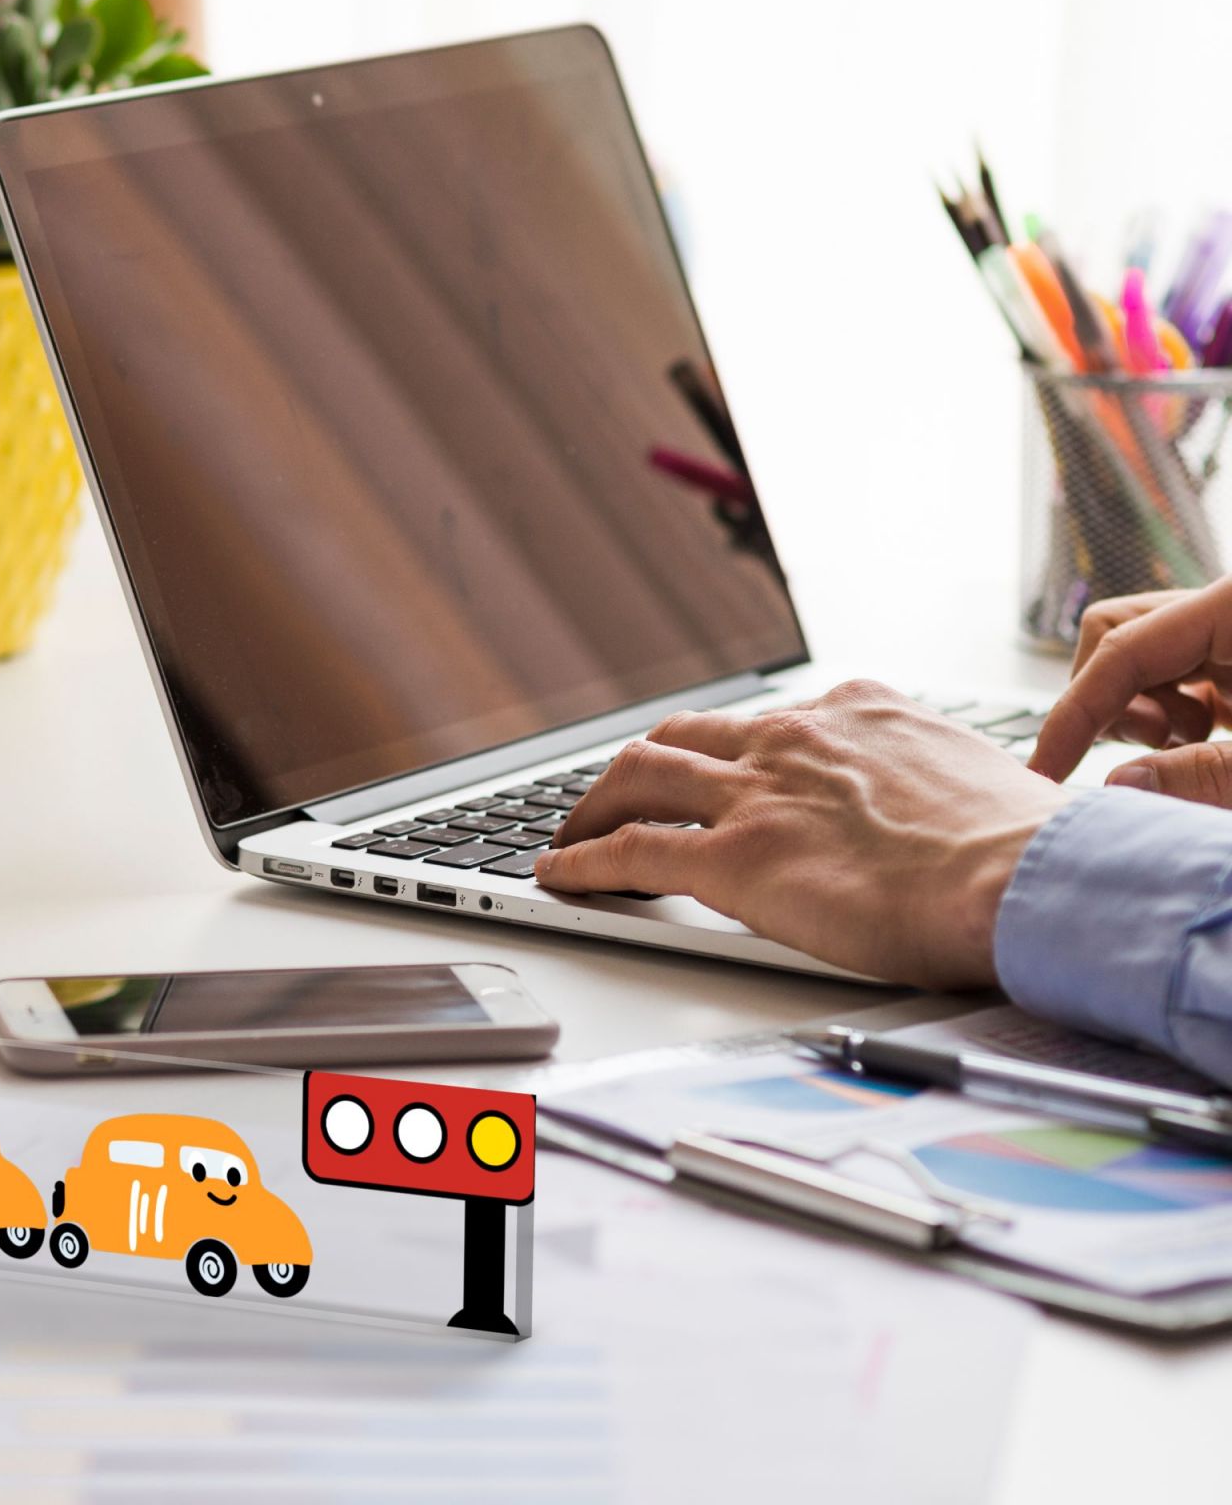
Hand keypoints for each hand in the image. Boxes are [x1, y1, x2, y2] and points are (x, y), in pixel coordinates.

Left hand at [531, 681, 1075, 986]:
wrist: (1031, 879)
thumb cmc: (1027, 848)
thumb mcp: (979, 783)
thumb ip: (934, 785)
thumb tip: (948, 818)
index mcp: (858, 713)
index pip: (767, 722)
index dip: (729, 751)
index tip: (718, 770)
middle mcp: (796, 739)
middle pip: (685, 736)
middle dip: (643, 764)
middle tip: (623, 794)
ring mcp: (758, 794)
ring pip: (640, 775)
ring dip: (596, 803)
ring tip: (575, 830)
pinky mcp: (735, 859)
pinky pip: (632, 851)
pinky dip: (585, 860)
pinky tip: (562, 873)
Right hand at [1029, 579, 1231, 802]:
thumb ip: (1208, 776)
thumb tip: (1118, 782)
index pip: (1123, 647)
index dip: (1075, 711)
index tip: (1044, 770)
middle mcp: (1224, 609)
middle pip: (1118, 636)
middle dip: (1112, 701)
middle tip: (1157, 746)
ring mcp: (1227, 633)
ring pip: (1139, 657)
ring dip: (1146, 712)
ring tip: (1198, 744)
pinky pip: (1176, 674)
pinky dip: (1171, 718)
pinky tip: (1205, 742)